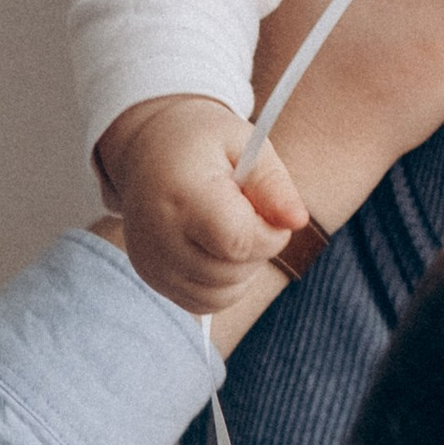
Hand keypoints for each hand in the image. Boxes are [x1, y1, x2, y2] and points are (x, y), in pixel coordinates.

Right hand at [97, 93, 309, 317]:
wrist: (147, 149)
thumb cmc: (201, 142)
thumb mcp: (243, 142)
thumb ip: (273, 184)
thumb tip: (297, 221)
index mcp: (183, 195)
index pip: (239, 242)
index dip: (269, 232)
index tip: (266, 207)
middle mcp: (160, 236)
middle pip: (233, 271)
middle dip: (257, 248)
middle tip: (245, 210)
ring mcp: (152, 262)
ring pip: (223, 294)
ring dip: (243, 268)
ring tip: (229, 226)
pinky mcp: (152, 278)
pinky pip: (205, 302)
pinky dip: (223, 283)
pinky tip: (216, 247)